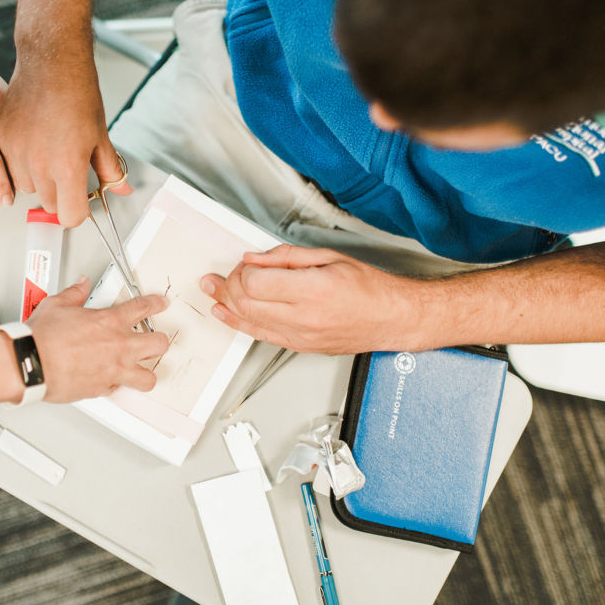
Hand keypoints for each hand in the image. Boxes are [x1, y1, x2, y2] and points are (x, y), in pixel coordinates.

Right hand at [0, 57, 131, 226]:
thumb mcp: (101, 134)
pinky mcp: (4, 141)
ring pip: (29, 189)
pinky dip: (24, 164)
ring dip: (41, 181)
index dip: (79, 211)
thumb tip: (122, 187)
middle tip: (70, 172)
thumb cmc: (77, 92)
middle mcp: (40, 165)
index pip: (71, 216)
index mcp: (68, 166)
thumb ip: (110, 168)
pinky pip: (12, 168)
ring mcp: (18, 154)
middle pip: (50, 205)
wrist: (50, 63)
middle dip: (62, 196)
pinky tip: (37, 143)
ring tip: (52, 154)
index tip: (82, 201)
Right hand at [23, 277, 168, 401]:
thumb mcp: (57, 305)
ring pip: (148, 378)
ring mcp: (114, 370)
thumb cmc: (42, 337)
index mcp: (110, 321)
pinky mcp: (103, 389)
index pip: (143, 308)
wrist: (32, 363)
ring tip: (142, 372)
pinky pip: (118, 389)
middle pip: (159, 344)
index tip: (161, 304)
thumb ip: (74, 294)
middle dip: (159, 342)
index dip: (156, 304)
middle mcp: (119, 346)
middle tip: (155, 341)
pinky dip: (115, 385)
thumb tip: (80, 285)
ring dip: (146, 374)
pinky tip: (109, 382)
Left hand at [198, 244, 421, 354]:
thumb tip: (255, 258)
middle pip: (246, 302)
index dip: (242, 271)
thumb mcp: (330, 257)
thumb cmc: (371, 289)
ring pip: (248, 321)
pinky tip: (225, 314)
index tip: (245, 263)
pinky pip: (260, 336)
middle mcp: (303, 317)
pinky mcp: (299, 347)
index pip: (255, 283)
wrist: (393, 319)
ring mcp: (300, 336)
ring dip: (225, 304)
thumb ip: (287, 257)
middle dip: (229, 285)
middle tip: (224, 274)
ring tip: (212, 290)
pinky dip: (238, 324)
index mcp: (312, 290)